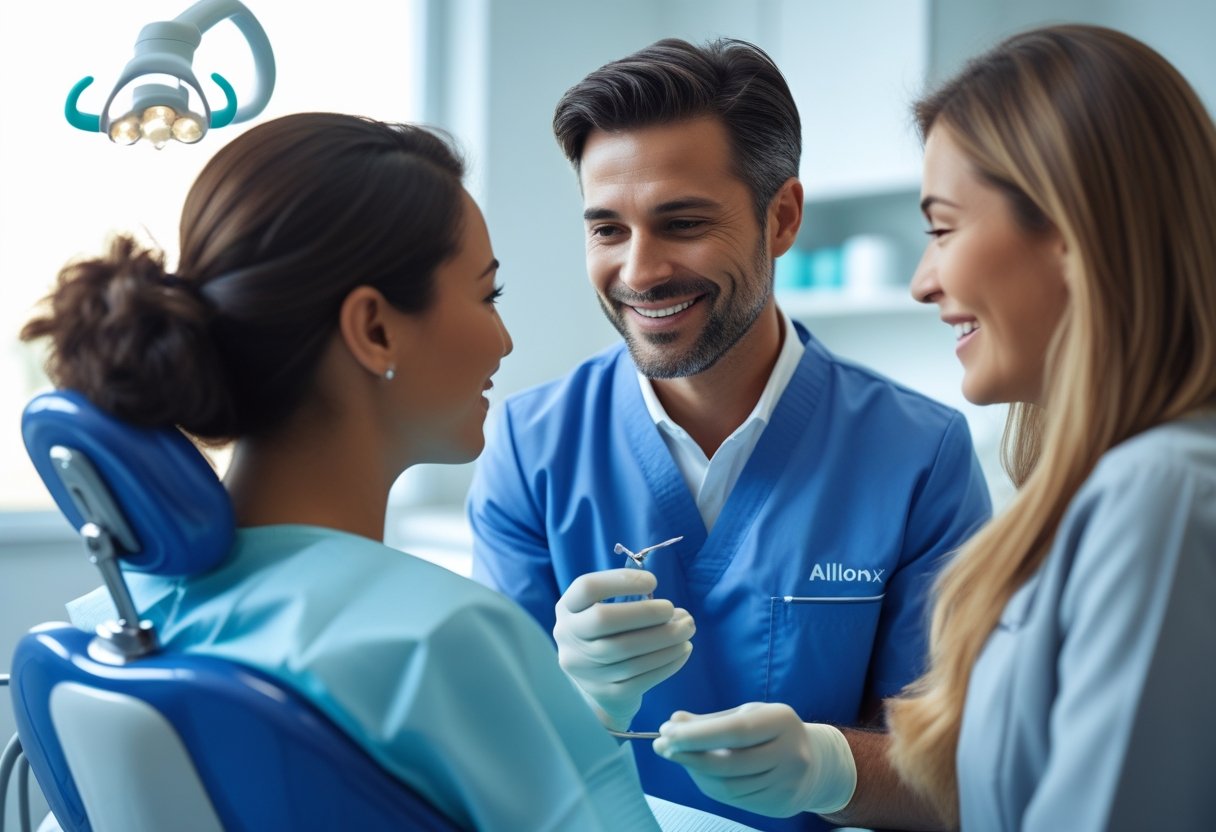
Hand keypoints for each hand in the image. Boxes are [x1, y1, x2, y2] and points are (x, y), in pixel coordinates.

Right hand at [554, 568, 694, 730]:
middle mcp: (569, 638)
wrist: (597, 687)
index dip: (620, 581)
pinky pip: (641, 677)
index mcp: (568, 609)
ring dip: (665, 638)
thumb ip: (636, 604)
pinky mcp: (606, 693)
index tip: (652, 581)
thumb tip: (678, 614)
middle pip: (604, 620)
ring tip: (687, 629)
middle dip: (645, 612)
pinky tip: (683, 650)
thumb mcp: (606, 612)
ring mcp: (585, 669)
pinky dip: (668, 662)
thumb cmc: (609, 636)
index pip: (586, 588)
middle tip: (673, 608)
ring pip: (626, 652)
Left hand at [652, 702, 855, 816]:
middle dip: (689, 756)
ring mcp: (787, 784)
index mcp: (781, 721)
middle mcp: (790, 754)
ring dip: (695, 773)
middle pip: (729, 763)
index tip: (666, 731)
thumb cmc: (770, 732)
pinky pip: (735, 801)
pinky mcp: (780, 806)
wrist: (814, 763)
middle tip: (661, 746)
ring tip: (679, 757)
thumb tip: (673, 723)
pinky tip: (700, 774)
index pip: (735, 731)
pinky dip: (710, 787)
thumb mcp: (746, 715)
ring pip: (728, 787)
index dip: (698, 734)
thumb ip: (710, 721)